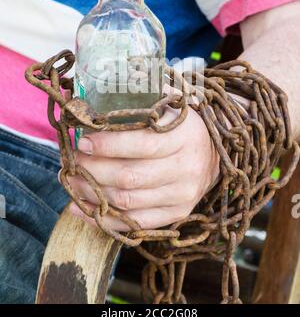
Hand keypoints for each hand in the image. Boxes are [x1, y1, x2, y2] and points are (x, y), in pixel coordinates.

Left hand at [67, 106, 219, 230]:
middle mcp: (186, 168)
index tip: (83, 140)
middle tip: (72, 160)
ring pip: (128, 201)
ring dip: (92, 193)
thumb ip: (144, 98)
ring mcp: (182, 195)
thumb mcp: (171, 105)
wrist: (215, 155)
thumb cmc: (182, 127)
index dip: (108, 145)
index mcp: (185, 136)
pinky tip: (81, 208)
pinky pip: (135, 224)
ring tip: (71, 180)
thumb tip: (103, 92)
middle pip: (129, 177)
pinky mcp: (177, 214)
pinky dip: (104, 219)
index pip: (142, 144)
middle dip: (93, 169)